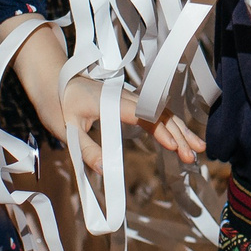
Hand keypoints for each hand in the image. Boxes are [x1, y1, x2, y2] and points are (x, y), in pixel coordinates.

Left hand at [40, 69, 205, 177]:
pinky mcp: (130, 102)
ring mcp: (129, 98)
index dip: (160, 131)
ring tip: (198, 148)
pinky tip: (182, 137)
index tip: (174, 147)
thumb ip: (86, 150)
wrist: (52, 80)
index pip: (143, 116)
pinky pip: (155, 112)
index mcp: (111, 101)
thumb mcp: (66, 130)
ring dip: (180, 130)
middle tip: (192, 156)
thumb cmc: (57, 103)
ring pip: (161, 112)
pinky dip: (171, 124)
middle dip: (179, 134)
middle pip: (159, 114)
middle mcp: (125, 96)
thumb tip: (106, 170)